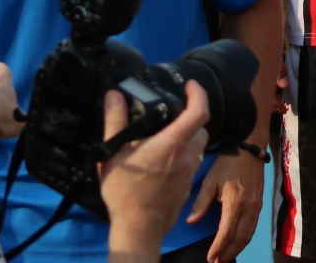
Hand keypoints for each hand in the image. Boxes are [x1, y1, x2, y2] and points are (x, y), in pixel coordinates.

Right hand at [101, 82, 210, 262]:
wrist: (138, 229)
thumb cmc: (125, 193)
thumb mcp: (113, 153)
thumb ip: (115, 121)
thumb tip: (114, 96)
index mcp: (173, 143)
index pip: (199, 111)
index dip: (198, 93)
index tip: (190, 85)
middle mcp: (188, 156)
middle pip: (202, 128)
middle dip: (193, 115)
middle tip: (177, 111)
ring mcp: (190, 173)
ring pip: (199, 146)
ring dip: (190, 137)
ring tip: (169, 135)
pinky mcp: (187, 187)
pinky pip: (193, 164)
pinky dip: (185, 156)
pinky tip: (166, 161)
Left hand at [188, 151, 264, 262]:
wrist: (250, 148)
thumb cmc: (228, 162)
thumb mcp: (211, 180)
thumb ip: (201, 202)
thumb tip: (191, 220)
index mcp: (235, 202)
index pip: (226, 232)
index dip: (218, 247)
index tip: (210, 258)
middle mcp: (248, 207)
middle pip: (240, 238)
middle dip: (229, 253)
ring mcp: (256, 206)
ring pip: (249, 234)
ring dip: (237, 249)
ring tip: (225, 257)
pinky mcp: (260, 203)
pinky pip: (253, 227)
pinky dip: (245, 238)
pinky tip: (237, 242)